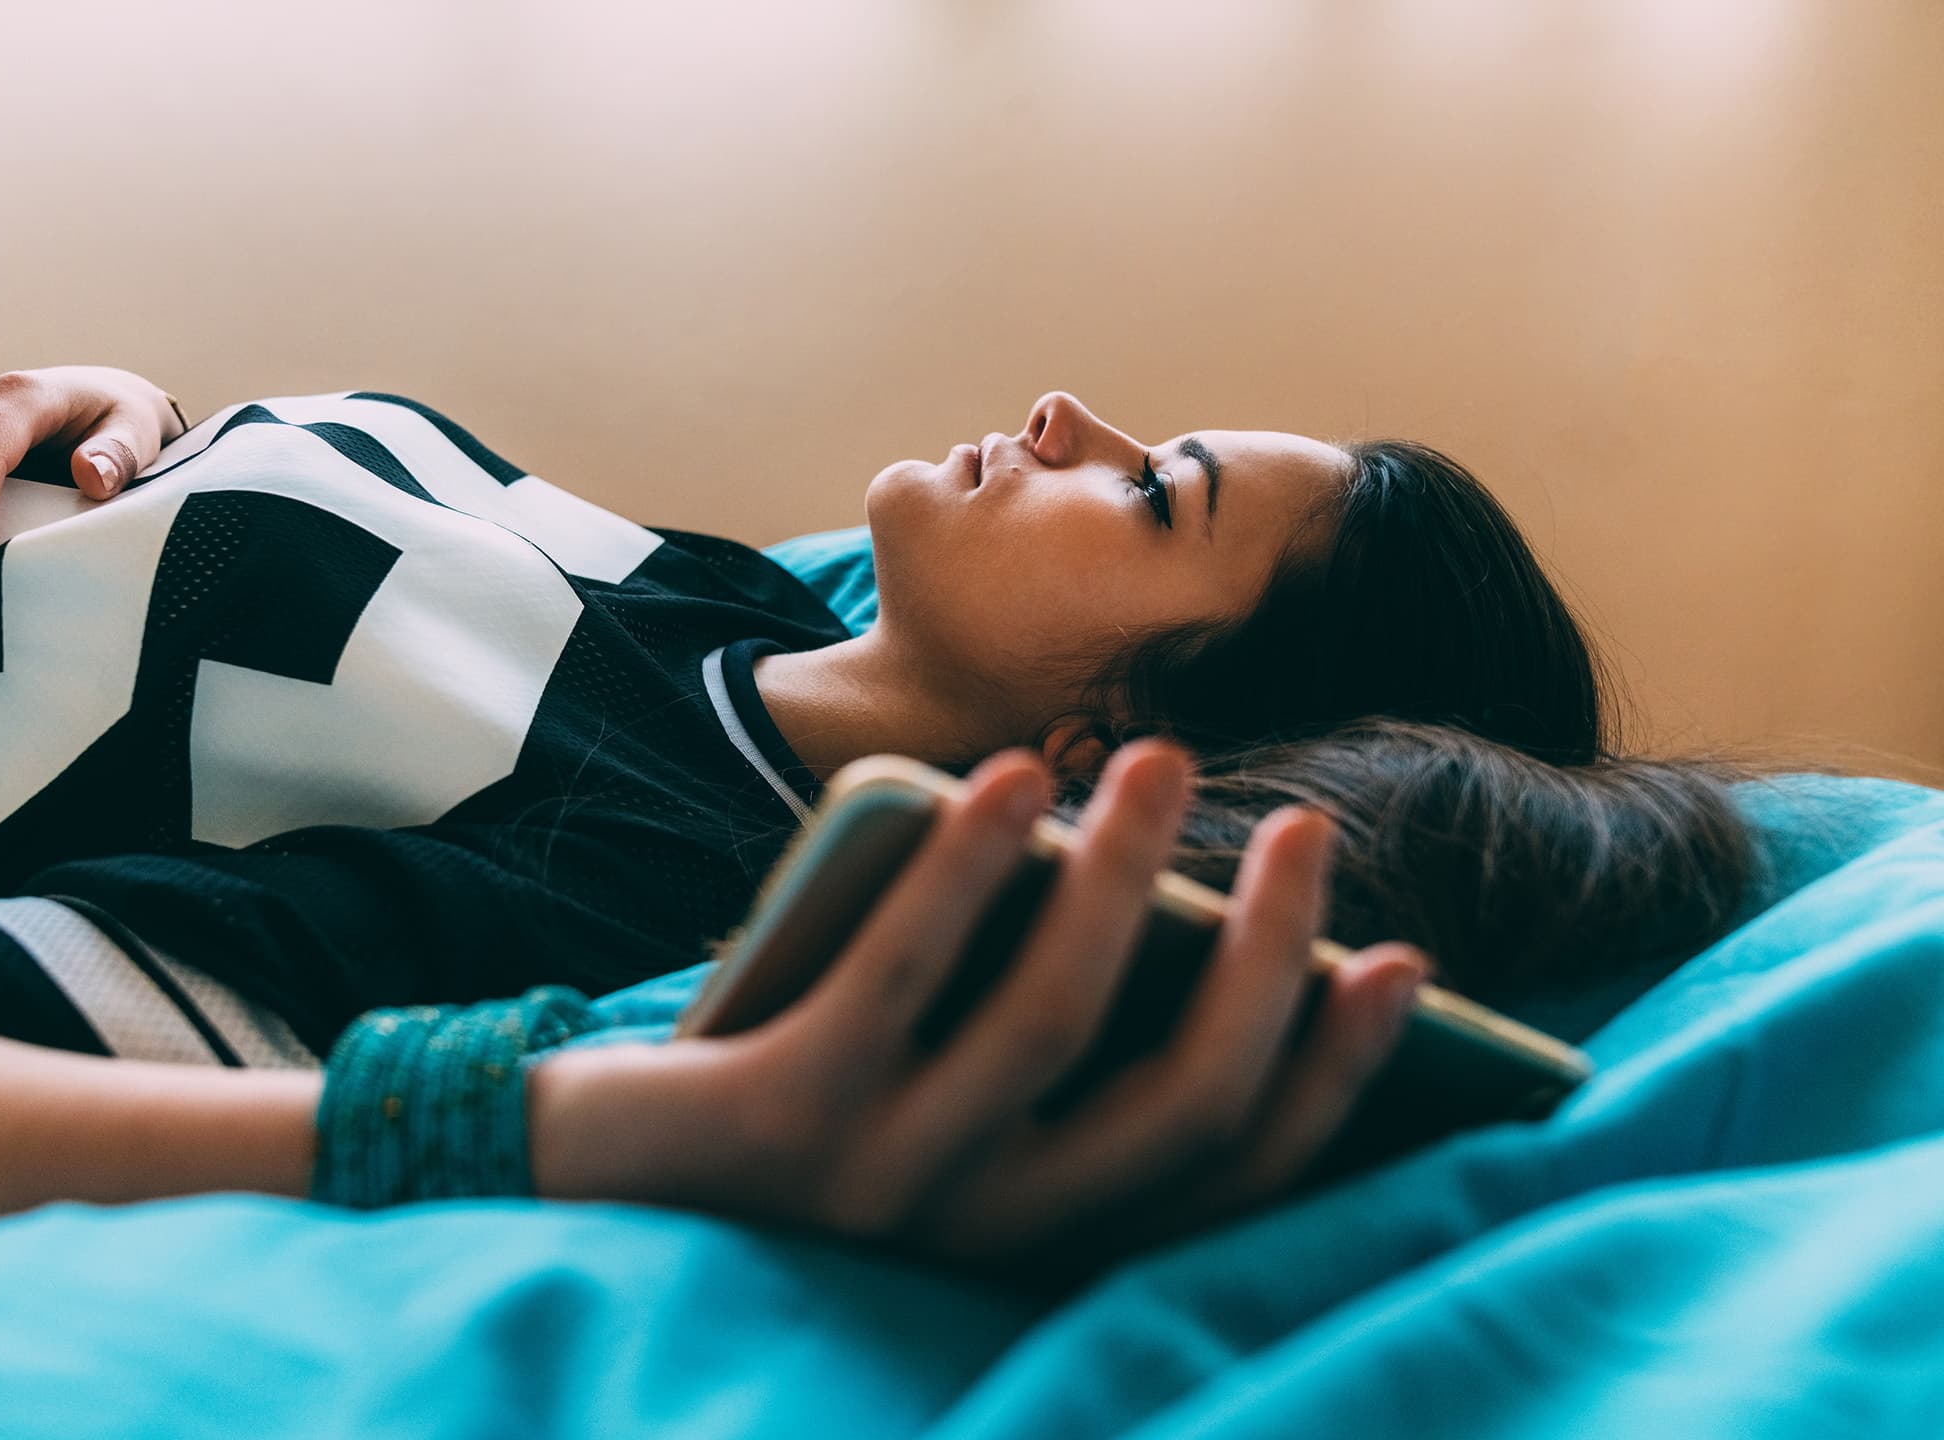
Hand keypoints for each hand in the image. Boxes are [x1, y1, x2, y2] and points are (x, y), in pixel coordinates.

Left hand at [525, 740, 1426, 1274]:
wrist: (595, 1170)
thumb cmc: (805, 1103)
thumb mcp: (945, 1092)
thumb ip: (1049, 1039)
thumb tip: (1175, 905)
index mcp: (1043, 1234)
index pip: (1230, 1171)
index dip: (1332, 1072)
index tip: (1403, 960)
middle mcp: (986, 1230)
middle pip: (1177, 1099)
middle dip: (1265, 959)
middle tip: (1309, 830)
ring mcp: (886, 1181)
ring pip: (1051, 1022)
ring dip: (1124, 878)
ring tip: (1160, 762)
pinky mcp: (786, 1117)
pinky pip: (899, 979)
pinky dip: (964, 871)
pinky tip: (1004, 783)